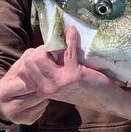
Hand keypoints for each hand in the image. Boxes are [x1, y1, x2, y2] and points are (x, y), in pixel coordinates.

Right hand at [0, 26, 115, 121]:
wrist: (106, 99)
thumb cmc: (85, 88)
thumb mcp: (61, 84)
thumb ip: (50, 73)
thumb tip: (45, 48)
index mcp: (42, 89)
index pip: (24, 69)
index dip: (32, 56)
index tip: (43, 50)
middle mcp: (47, 88)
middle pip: (30, 60)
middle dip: (40, 49)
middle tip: (53, 46)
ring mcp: (59, 82)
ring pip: (41, 56)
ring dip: (51, 45)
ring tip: (61, 42)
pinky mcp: (74, 75)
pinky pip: (67, 51)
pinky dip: (70, 38)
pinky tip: (72, 32)